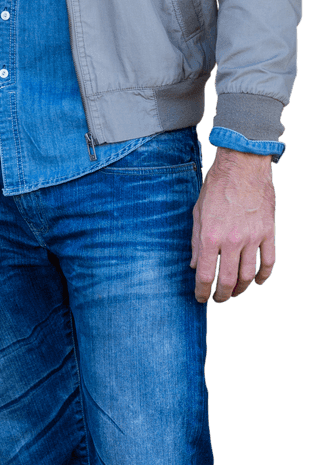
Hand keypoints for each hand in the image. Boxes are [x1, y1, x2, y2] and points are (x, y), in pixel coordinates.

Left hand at [191, 146, 274, 302]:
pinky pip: (269, 261)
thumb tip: (194, 265)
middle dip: (222, 295)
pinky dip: (264, 276)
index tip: (201, 298)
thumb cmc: (217, 186)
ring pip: (249, 275)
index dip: (202, 291)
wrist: (242, 166)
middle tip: (219, 298)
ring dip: (241, 289)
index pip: (205, 275)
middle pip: (228, 280)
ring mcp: (252, 238)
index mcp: (211, 235)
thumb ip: (196, 241)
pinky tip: (259, 281)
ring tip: (235, 292)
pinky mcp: (268, 232)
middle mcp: (232, 240)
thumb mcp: (198, 212)